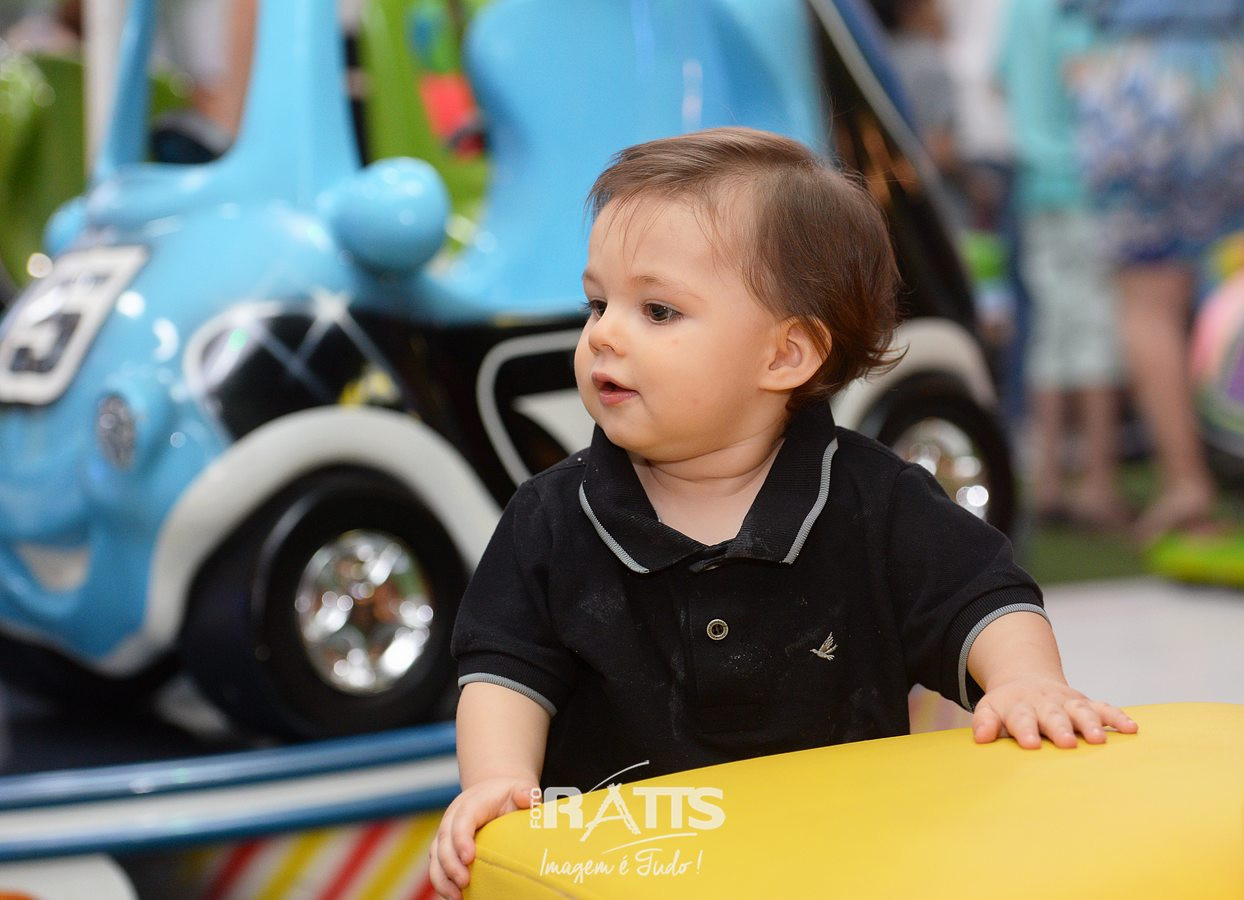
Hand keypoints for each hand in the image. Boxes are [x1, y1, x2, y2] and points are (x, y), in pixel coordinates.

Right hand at [430, 776, 539, 898]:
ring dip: (442, 878)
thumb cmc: (508, 796)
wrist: (492, 794)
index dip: (461, 838)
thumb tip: (528, 798)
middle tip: (464, 882)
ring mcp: (446, 833)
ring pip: (435, 856)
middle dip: (450, 864)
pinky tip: (455, 898)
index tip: (469, 858)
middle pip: (444, 840)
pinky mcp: (444, 848)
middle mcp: (453, 817)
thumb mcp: (519, 789)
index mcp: (471, 803)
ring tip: (456, 897)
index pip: (462, 819)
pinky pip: (437, 866)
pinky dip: (442, 883)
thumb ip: (526, 792)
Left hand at [972, 677, 1138, 748]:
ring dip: (1091, 723)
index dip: (1026, 731)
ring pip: (1081, 711)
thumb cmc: (1008, 705)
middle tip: (1067, 743)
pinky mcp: (1086, 704)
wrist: (1026, 681)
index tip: (1032, 744)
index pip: (1021, 719)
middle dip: (1061, 728)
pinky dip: (1118, 717)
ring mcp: (1067, 703)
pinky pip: (1105, 708)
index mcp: (1019, 707)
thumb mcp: (989, 708)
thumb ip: (985, 722)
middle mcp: (1046, 704)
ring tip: (1099, 739)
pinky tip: (1132, 728)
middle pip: (1054, 716)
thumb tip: (981, 737)